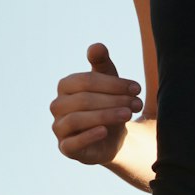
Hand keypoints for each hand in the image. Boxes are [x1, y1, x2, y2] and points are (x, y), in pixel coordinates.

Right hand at [50, 44, 142, 163]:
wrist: (111, 138)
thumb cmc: (108, 104)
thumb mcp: (109, 82)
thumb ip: (102, 64)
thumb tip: (97, 47)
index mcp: (66, 86)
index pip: (85, 81)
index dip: (112, 84)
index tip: (137, 88)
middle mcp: (58, 105)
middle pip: (83, 99)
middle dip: (113, 100)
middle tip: (136, 103)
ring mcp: (59, 127)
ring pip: (76, 119)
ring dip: (105, 115)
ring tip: (128, 114)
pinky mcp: (65, 148)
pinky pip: (71, 143)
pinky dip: (88, 136)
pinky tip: (105, 131)